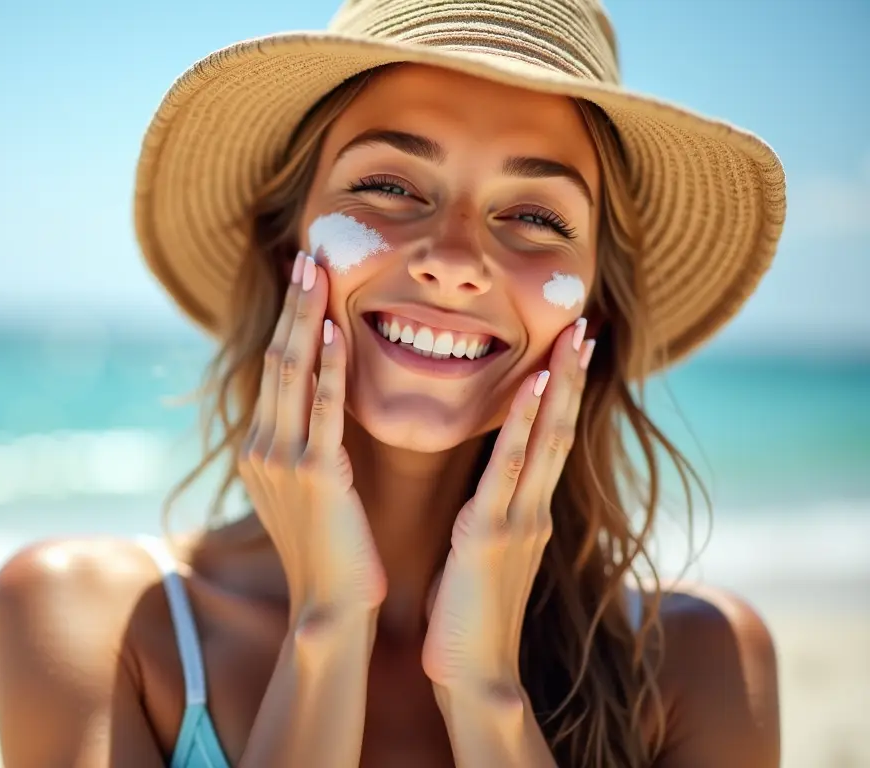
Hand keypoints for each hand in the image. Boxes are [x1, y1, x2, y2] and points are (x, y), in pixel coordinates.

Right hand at [238, 251, 385, 624]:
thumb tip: (322, 409)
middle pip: (276, 358)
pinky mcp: (314, 475)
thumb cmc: (332, 551)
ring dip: (306, 316)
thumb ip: (309, 446)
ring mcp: (282, 460)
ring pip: (292, 372)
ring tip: (316, 268)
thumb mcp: (309, 490)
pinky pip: (320, 409)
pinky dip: (326, 367)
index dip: (290, 320)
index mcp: (259, 449)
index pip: (274, 370)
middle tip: (308, 251)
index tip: (304, 278)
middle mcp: (261, 448)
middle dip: (293, 303)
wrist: (330, 605)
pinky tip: (334, 329)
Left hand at [422, 318, 595, 691]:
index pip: (547, 442)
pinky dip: (527, 423)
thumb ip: (485, 520)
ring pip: (547, 438)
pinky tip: (537, 385)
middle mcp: (531, 509)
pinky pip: (511, 467)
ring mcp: (518, 519)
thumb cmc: (466, 619)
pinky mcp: (493, 533)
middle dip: (572, 376)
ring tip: (574, 335)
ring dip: (561, 383)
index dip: (559, 395)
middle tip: (585, 323)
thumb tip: (479, 499)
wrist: (474, 674)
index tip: (568, 351)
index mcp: (524, 513)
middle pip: (559, 429)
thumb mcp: (477, 554)